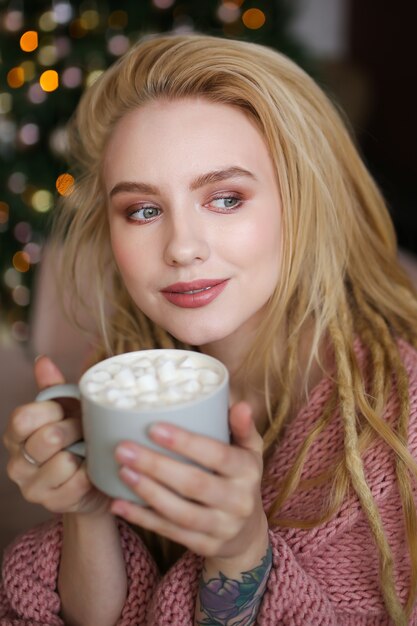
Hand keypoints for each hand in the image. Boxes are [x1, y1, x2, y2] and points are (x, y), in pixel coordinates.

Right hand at [3, 356, 108, 515]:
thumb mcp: (66, 410)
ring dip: (84, 452)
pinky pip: (78, 481)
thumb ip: (53, 388)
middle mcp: (17, 464)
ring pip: (64, 461)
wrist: (92, 480)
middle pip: (49, 437)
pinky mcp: (54, 504)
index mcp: (15, 436)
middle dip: (75, 429)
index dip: (51, 411)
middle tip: (84, 431)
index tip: (65, 411)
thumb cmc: (77, 438)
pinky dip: (90, 472)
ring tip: (87, 450)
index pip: (23, 418)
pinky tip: (91, 469)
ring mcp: (32, 488)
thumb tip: (43, 361)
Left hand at [110, 402, 267, 561]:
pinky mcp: (205, 546)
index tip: (154, 428)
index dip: (186, 443)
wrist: (249, 533)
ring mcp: (223, 527)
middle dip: (156, 466)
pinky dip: (143, 519)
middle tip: (124, 449)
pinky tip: (119, 504)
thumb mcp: (249, 450)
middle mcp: (239, 501)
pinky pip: (171, 533)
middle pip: (194, 484)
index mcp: (248, 471)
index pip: (217, 455)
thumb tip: (240, 405)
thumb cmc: (241, 478)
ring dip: (148, 493)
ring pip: (180, 512)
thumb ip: (242, 427)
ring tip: (122, 472)